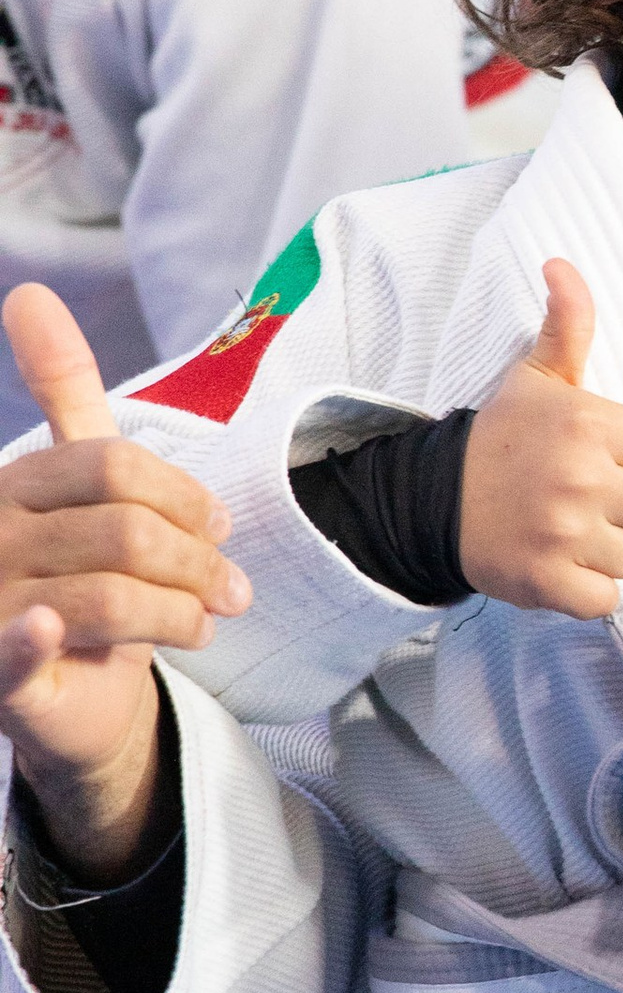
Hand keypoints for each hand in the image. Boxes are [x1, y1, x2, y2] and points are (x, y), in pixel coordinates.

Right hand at [0, 285, 246, 871]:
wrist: (70, 700)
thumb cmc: (80, 578)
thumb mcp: (79, 482)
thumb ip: (63, 393)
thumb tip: (27, 292)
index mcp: (11, 487)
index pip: (112, 464)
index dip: (184, 495)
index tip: (219, 528)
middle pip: (124, 528)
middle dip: (197, 560)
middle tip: (231, 588)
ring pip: (110, 590)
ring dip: (181, 611)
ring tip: (202, 622)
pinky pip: (16, 649)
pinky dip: (34, 638)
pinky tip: (53, 625)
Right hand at [458, 260, 622, 618]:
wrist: (431, 500)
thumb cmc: (501, 439)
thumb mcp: (536, 377)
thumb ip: (567, 323)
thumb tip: (563, 265)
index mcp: (590, 425)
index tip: (611, 461)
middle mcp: (582, 479)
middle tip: (594, 501)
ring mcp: (565, 534)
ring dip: (610, 551)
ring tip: (572, 531)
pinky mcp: (548, 582)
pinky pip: (607, 599)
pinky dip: (589, 591)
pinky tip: (563, 565)